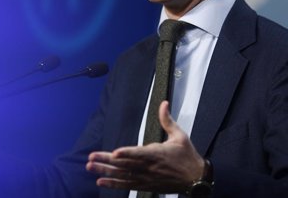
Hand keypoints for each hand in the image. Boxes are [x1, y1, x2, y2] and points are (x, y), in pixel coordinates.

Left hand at [85, 101, 204, 192]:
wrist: (196, 179)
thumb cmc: (187, 156)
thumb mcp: (180, 136)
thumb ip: (167, 120)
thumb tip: (163, 103)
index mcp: (157, 154)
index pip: (139, 154)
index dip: (127, 154)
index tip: (115, 153)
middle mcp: (149, 167)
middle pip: (125, 165)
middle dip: (107, 162)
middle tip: (91, 158)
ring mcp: (146, 177)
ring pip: (123, 175)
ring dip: (106, 172)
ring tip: (91, 167)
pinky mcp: (146, 184)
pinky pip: (127, 185)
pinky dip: (114, 184)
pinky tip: (102, 181)